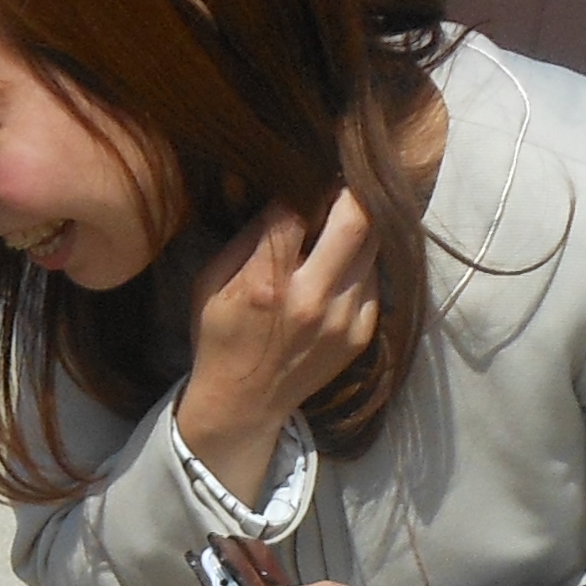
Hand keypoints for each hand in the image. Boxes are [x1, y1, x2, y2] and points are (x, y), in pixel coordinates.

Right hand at [169, 189, 381, 490]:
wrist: (244, 403)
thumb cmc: (219, 337)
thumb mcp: (210, 284)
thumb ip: (245, 239)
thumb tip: (281, 197)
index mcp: (266, 283)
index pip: (297, 210)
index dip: (302, 187)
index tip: (303, 181)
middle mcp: (311, 299)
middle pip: (356, 220)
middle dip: (350, 192)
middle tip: (341, 185)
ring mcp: (342, 319)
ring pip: (374, 246)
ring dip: (360, 227)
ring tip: (343, 223)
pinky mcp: (361, 335)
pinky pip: (376, 280)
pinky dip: (361, 265)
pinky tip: (341, 268)